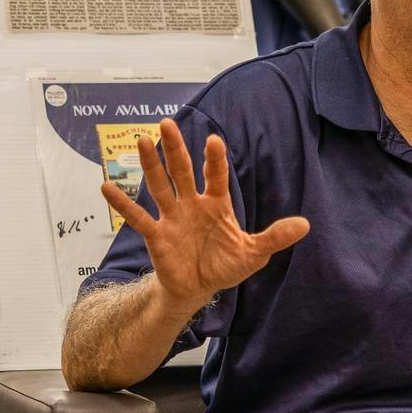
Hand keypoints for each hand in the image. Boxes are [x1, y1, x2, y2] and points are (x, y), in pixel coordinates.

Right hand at [101, 117, 308, 310]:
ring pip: (159, 186)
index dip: (214, 160)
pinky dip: (122, 204)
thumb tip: (305, 225)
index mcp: (216, 204)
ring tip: (141, 141)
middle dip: (175, 148)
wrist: (198, 289)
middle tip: (167, 123)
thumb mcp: (253, 253)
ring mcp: (172, 217)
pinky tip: (106, 187)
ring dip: (150, 165)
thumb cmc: (224, 265)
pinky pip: (138, 217)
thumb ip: (274, 237)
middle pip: (181, 171)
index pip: (215, 176)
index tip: (214, 141)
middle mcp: (191, 204)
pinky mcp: (156, 235)